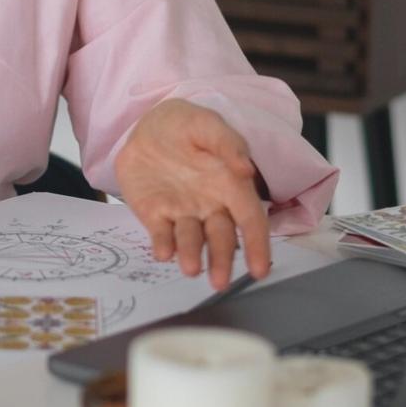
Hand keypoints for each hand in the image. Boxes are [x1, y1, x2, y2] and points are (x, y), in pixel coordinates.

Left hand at [114, 98, 269, 288]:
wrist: (145, 126)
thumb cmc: (185, 125)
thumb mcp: (207, 124)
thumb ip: (227, 144)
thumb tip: (246, 169)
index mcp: (230, 186)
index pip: (251, 220)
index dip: (258, 245)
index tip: (260, 269)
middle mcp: (210, 206)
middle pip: (221, 239)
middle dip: (222, 261)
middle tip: (220, 282)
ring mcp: (182, 213)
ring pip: (191, 240)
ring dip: (192, 255)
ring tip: (190, 268)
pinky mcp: (155, 215)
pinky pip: (161, 234)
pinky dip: (163, 245)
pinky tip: (164, 252)